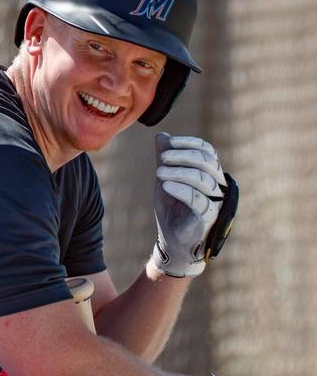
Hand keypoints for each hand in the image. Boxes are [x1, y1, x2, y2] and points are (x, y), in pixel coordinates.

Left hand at [150, 133, 231, 277]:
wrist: (172, 239)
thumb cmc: (172, 208)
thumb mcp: (165, 179)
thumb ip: (165, 159)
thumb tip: (161, 135)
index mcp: (210, 173)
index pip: (207, 151)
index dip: (190, 144)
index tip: (170, 143)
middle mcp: (217, 185)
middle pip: (206, 162)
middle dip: (183, 156)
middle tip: (162, 158)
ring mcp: (216, 201)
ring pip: (203, 179)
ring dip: (178, 172)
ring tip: (158, 173)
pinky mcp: (208, 216)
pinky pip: (198, 199)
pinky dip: (181, 189)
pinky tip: (165, 186)